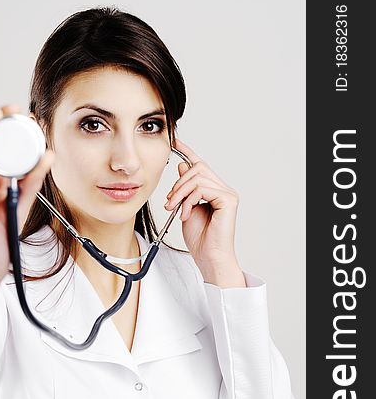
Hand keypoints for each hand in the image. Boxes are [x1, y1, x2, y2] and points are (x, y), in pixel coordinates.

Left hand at [164, 138, 245, 286]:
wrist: (208, 257)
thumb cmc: (199, 238)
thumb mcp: (185, 208)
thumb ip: (185, 189)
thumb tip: (182, 167)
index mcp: (214, 190)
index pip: (200, 165)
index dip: (188, 152)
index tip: (175, 142)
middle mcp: (223, 189)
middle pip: (197, 168)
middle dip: (178, 184)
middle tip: (169, 202)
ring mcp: (227, 194)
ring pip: (198, 177)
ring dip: (180, 193)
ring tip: (175, 209)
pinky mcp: (228, 200)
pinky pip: (202, 188)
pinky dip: (189, 200)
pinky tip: (186, 214)